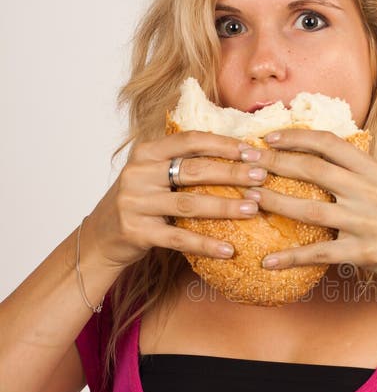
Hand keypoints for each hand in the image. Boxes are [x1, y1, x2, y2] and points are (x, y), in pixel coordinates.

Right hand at [85, 131, 269, 268]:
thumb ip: (182, 162)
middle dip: (232, 173)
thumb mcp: (153, 175)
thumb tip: (237, 155)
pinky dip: (206, 245)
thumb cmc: (139, 203)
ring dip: (225, 206)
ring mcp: (135, 203)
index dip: (224, 144)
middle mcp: (138, 174)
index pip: (190, 141)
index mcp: (146, 153)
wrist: (100, 237)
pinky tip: (229, 250)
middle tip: (262, 177)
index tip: (253, 152)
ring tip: (254, 208)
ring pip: (189, 204)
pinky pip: (179, 239)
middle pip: (194, 170)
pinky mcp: (137, 232)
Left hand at [239, 128, 376, 281]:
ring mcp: (365, 222)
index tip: (269, 137)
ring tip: (249, 198)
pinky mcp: (363, 252)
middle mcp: (368, 191)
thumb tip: (321, 152)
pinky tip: (268, 261)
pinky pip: (320, 254)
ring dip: (275, 202)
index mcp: (373, 170)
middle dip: (274, 163)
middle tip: (246, 161)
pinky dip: (291, 258)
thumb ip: (357, 169)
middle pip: (312, 170)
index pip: (329, 143)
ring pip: (310, 210)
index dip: (296, 137)